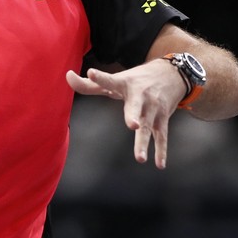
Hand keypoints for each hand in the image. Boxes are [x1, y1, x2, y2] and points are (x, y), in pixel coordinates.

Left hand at [66, 59, 185, 168]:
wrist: (170, 74)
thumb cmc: (135, 80)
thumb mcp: (115, 80)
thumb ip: (90, 84)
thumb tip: (67, 76)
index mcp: (123, 83)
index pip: (108, 81)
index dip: (99, 77)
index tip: (91, 73)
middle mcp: (140, 95)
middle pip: (135, 106)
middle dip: (133, 115)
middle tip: (132, 125)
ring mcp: (152, 108)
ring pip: (148, 127)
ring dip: (144, 142)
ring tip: (140, 158)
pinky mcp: (163, 118)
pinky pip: (162, 136)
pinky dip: (161, 151)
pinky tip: (159, 165)